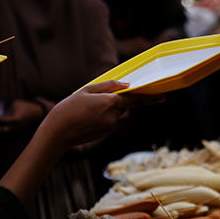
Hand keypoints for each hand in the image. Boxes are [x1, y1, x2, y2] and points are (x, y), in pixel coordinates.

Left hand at [0, 99, 44, 132]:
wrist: (39, 114)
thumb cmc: (28, 107)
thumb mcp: (16, 103)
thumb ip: (4, 104)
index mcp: (17, 119)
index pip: (1, 120)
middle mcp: (16, 127)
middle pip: (0, 130)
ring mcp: (17, 130)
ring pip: (2, 132)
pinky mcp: (17, 131)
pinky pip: (6, 131)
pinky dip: (0, 128)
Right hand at [38, 80, 164, 148]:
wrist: (57, 133)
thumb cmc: (69, 108)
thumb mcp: (87, 90)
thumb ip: (109, 86)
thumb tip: (127, 85)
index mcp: (110, 103)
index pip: (135, 99)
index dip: (149, 98)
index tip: (162, 97)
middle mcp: (113, 116)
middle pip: (123, 105)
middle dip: (116, 100)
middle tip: (94, 100)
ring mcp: (110, 126)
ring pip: (116, 113)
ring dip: (107, 109)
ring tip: (86, 110)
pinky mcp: (105, 133)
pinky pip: (109, 121)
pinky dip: (102, 117)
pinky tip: (87, 118)